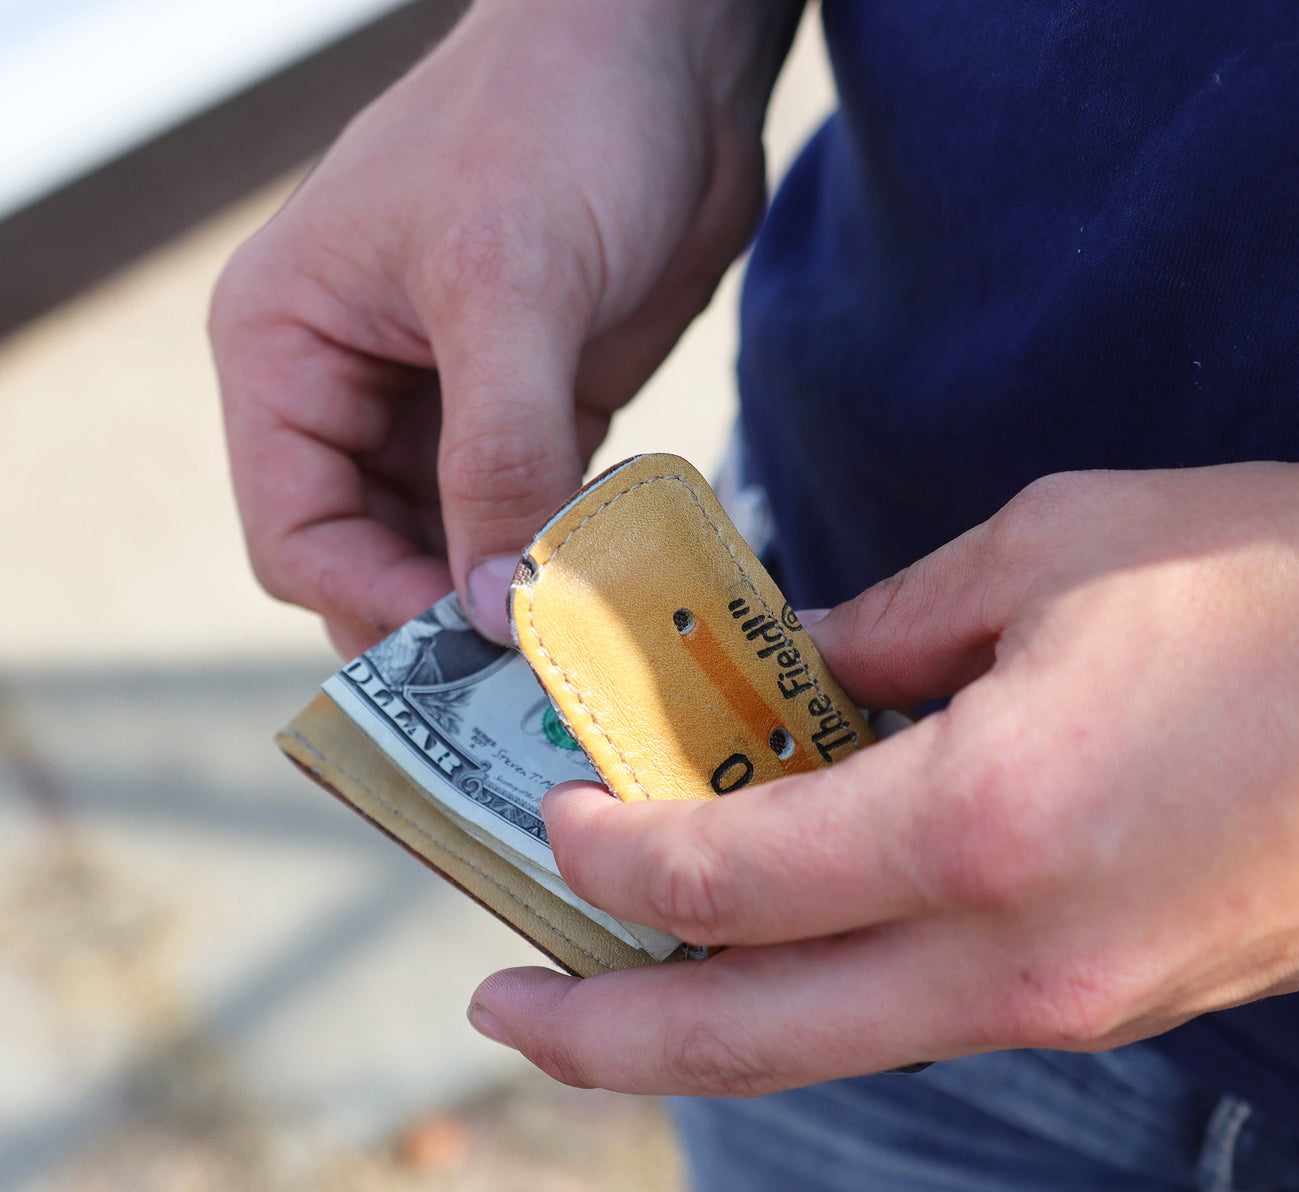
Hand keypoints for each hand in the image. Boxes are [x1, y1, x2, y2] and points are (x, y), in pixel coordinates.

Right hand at [211, 0, 798, 654]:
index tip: (473, 649)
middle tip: (532, 677)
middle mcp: (350, 390)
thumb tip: (491, 605)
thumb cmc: (557, 121)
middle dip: (442, 620)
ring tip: (577, 641)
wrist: (667, 55)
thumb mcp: (509, 285)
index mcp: (286, 350)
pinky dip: (559, 559)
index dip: (376, 602)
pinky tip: (607, 583)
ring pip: (453, 551)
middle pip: (371, 559)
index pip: (295, 536)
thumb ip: (497, 453)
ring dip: (507, 599)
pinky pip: (527, 518)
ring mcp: (443, 409)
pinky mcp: (530, 414)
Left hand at [468, 463, 1298, 1093]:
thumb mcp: (1054, 551)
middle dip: (603, 1038)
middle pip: (751, 1039)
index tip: (558, 812)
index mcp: (985, 823)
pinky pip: (916, 1016)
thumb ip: (887, 625)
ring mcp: (1066, 1002)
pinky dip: (815, 993)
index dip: (614, 852)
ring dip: (703, 1023)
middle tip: (502, 1011)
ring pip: (831, 1047)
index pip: (730, 877)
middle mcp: (1015, 955)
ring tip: (608, 984)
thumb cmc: (1285, 588)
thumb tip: (789, 667)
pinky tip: (769, 939)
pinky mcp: (1105, 1002)